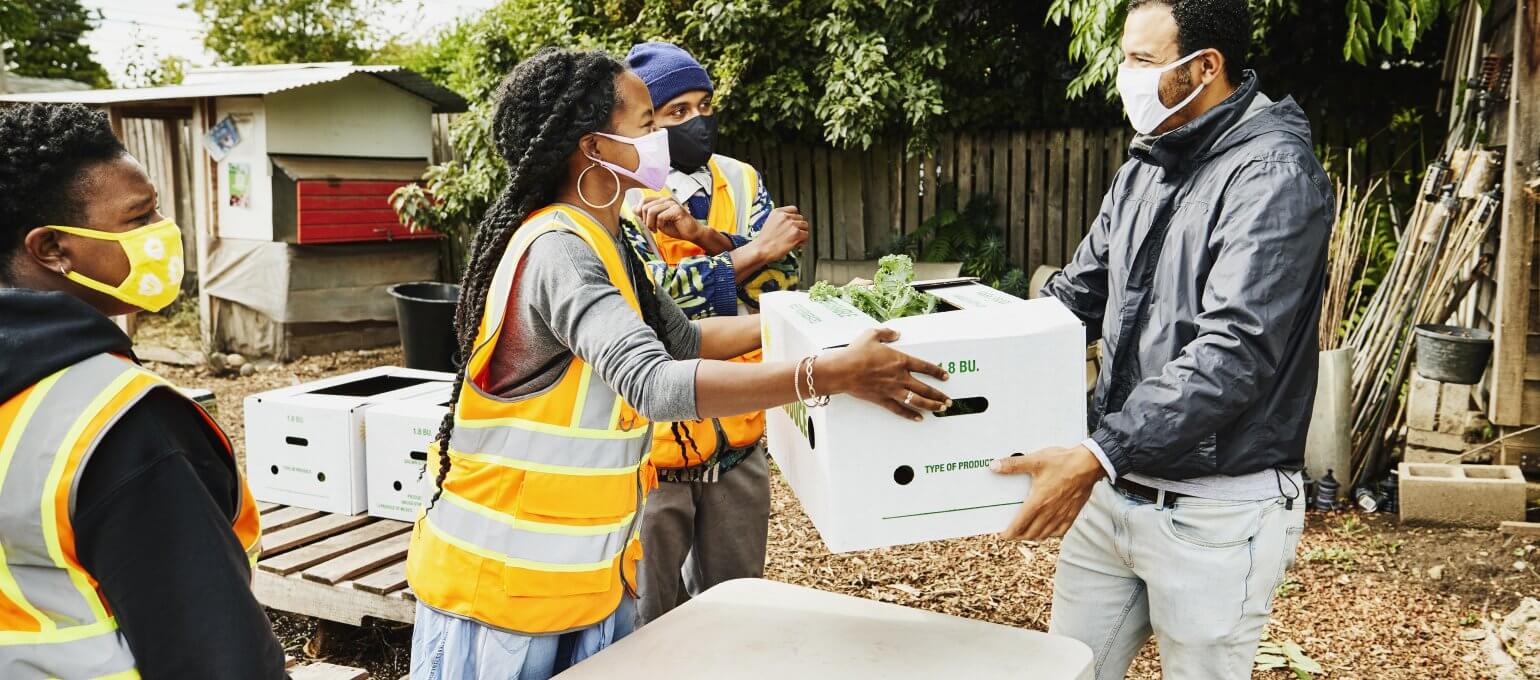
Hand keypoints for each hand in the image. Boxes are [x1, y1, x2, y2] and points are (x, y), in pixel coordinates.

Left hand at [639, 196, 709, 243]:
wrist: (691, 233)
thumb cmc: (676, 228)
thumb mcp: (657, 222)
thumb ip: (646, 215)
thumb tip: (634, 208)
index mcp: (662, 201)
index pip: (644, 200)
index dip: (640, 211)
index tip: (645, 222)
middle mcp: (666, 199)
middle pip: (645, 206)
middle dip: (645, 220)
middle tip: (652, 228)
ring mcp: (672, 203)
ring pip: (651, 211)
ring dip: (651, 223)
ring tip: (656, 229)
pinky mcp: (676, 209)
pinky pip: (660, 216)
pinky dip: (659, 225)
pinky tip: (663, 228)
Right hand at [754, 206, 809, 260]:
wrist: (762, 249)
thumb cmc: (764, 240)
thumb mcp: (770, 222)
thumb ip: (781, 219)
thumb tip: (792, 222)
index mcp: (777, 212)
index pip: (794, 209)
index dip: (795, 217)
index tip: (793, 223)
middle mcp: (785, 216)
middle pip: (800, 218)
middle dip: (798, 226)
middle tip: (792, 234)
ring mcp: (792, 224)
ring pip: (805, 226)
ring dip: (801, 233)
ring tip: (793, 239)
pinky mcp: (797, 233)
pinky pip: (806, 235)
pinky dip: (803, 240)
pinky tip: (795, 243)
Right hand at [818, 328, 949, 420]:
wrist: (843, 370)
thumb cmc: (856, 352)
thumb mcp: (871, 335)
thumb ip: (886, 333)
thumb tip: (896, 333)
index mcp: (900, 360)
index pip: (925, 367)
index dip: (937, 372)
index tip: (945, 376)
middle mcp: (900, 377)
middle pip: (925, 388)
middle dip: (939, 395)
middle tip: (948, 401)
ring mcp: (892, 390)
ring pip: (917, 401)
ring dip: (931, 406)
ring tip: (940, 409)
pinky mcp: (882, 399)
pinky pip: (899, 409)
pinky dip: (910, 414)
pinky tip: (919, 418)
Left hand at [992, 444, 1104, 539]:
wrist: (1089, 465)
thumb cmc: (1062, 462)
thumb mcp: (1035, 460)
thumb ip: (1013, 465)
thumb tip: (994, 466)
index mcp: (1038, 501)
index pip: (1020, 524)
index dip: (1010, 532)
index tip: (1003, 535)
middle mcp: (1049, 512)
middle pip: (1031, 533)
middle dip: (1020, 535)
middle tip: (1013, 534)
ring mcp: (1062, 514)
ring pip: (1045, 534)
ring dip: (1034, 536)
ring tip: (1027, 533)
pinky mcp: (1072, 513)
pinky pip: (1060, 531)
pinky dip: (1051, 534)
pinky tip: (1048, 531)